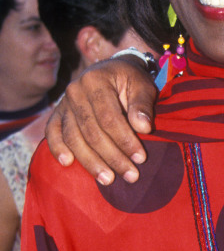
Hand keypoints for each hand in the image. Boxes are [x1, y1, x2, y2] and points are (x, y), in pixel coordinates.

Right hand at [46, 57, 156, 183]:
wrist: (111, 70)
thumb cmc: (130, 80)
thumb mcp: (142, 85)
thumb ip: (143, 105)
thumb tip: (144, 128)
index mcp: (96, 81)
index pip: (109, 118)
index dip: (125, 140)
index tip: (140, 158)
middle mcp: (75, 91)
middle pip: (91, 132)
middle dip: (112, 157)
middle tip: (131, 176)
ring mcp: (64, 103)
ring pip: (73, 137)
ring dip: (91, 162)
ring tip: (108, 180)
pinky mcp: (57, 113)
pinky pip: (52, 132)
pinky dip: (57, 148)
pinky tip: (68, 163)